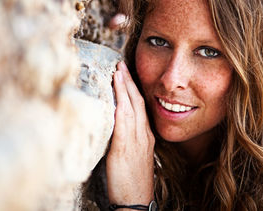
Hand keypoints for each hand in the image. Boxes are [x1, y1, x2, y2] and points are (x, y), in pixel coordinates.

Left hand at [106, 61, 154, 205]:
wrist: (135, 201)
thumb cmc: (132, 182)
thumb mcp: (134, 158)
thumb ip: (129, 141)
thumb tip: (117, 128)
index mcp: (145, 137)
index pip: (140, 108)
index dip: (133, 90)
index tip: (125, 75)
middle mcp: (143, 135)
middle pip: (137, 102)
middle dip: (129, 82)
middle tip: (122, 64)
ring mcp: (135, 140)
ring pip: (131, 106)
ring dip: (125, 86)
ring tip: (118, 70)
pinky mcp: (125, 147)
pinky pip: (123, 120)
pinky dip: (121, 101)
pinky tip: (116, 90)